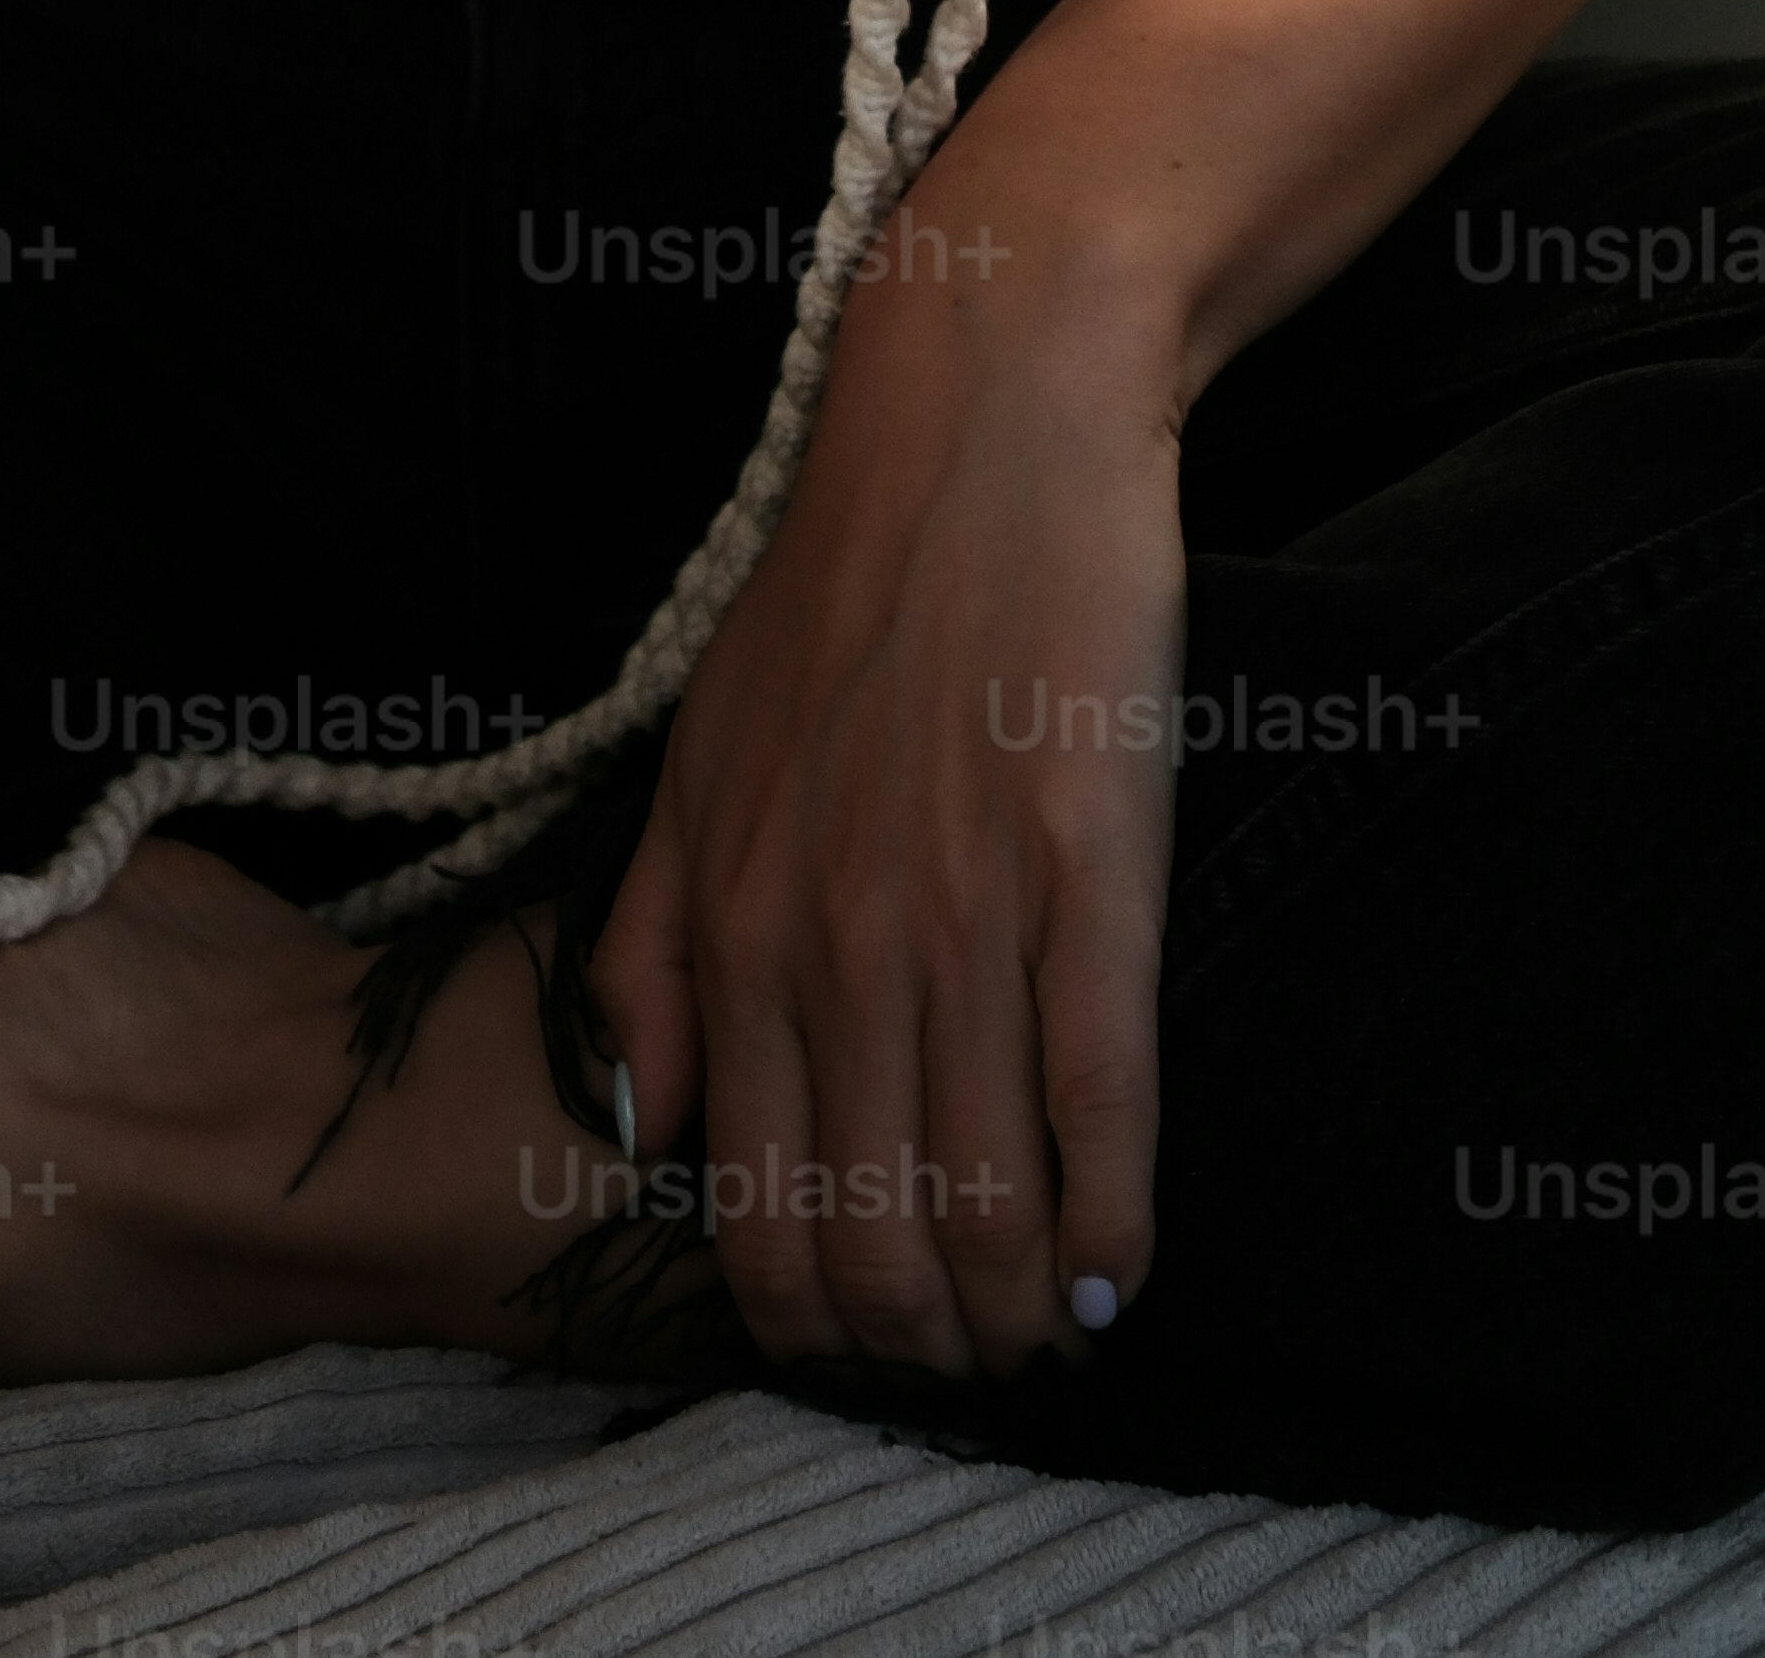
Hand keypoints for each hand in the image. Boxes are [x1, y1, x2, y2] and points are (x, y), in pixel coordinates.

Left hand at [592, 175, 1187, 1374]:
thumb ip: (652, 950)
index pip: (759, 1226)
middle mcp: (832, 947)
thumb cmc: (841, 586)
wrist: (983, 413)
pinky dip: (1115, 1224)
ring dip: (1029, 1314)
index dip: (827, 1329)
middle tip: (986, 1350)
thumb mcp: (697, 759)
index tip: (885, 1339)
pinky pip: (1100, 1107)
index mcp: (730, 928)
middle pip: (879, 1254)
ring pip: (990, 1214)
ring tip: (1058, 1324)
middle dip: (936, 1347)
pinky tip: (1125, 1268)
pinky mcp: (1090, 871)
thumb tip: (640, 1125)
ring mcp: (963, 915)